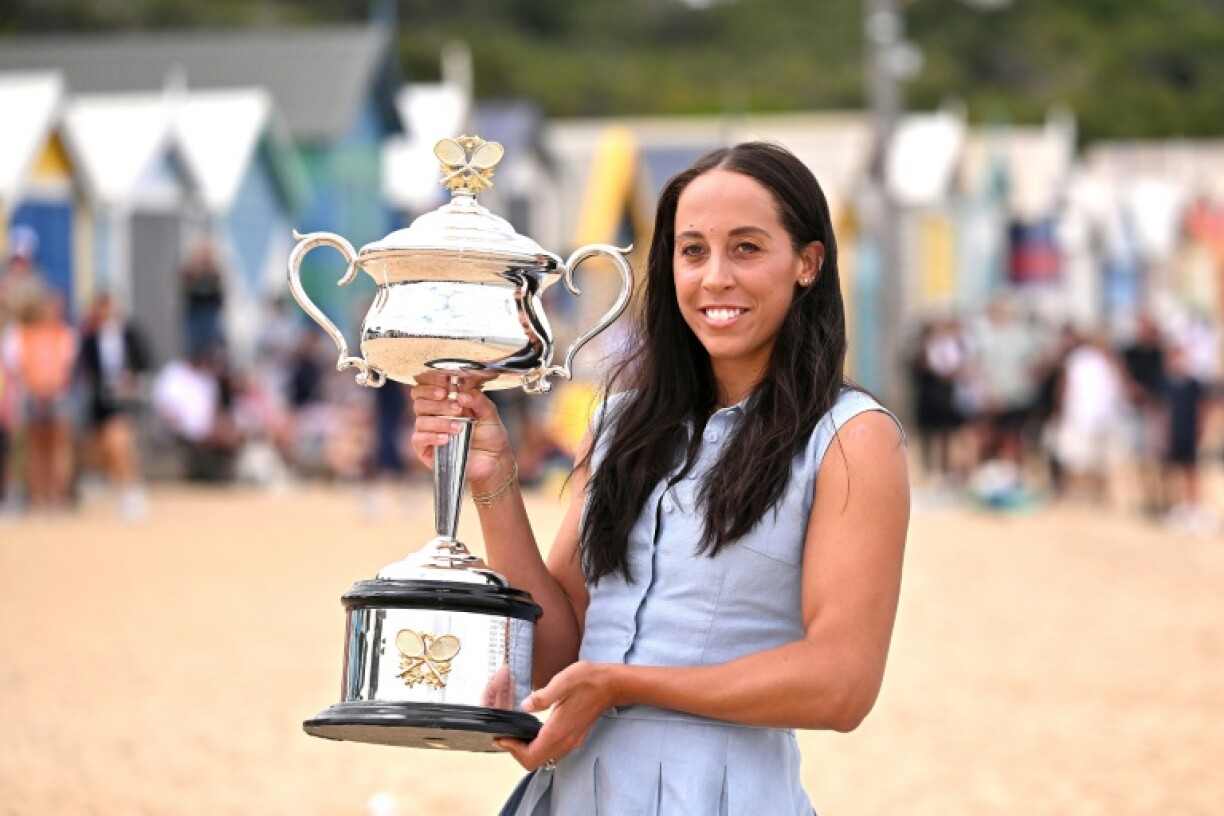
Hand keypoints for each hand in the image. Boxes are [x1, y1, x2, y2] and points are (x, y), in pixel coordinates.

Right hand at [409, 370, 511, 490]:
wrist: (494, 461)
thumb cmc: (490, 435)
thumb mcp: (489, 414)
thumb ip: (478, 400)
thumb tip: (461, 394)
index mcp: (445, 399)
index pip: (426, 384)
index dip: (430, 380)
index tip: (445, 381)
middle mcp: (433, 413)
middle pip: (419, 400)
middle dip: (437, 402)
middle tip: (456, 408)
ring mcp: (428, 431)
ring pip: (420, 420)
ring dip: (440, 422)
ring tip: (459, 427)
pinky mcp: (425, 449)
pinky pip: (418, 439)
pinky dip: (432, 437)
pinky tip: (447, 438)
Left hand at [494, 661, 622, 771]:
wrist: (611, 685)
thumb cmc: (588, 680)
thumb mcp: (563, 681)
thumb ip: (543, 695)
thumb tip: (525, 706)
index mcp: (559, 730)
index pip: (531, 756)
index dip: (513, 750)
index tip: (502, 737)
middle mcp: (565, 741)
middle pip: (535, 762)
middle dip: (516, 753)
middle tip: (506, 736)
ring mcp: (571, 742)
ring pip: (544, 759)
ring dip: (527, 752)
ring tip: (516, 734)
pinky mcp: (574, 738)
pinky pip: (552, 752)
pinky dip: (538, 748)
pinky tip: (533, 732)